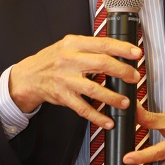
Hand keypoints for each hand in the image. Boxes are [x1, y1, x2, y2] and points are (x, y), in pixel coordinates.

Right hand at [9, 34, 141, 128]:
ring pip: (93, 89)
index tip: (136, 53)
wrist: (28, 76)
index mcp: (74, 43)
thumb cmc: (52, 59)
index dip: (122, 48)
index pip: (103, 44)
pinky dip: (97, 116)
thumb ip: (89, 47)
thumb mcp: (68, 45)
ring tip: (125, 102)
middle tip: (135, 77)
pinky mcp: (63, 96)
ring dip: (112, 97)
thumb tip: (117, 50)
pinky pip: (82, 108)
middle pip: (101, 64)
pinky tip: (108, 120)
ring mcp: (65, 79)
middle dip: (122, 71)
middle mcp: (70, 59)